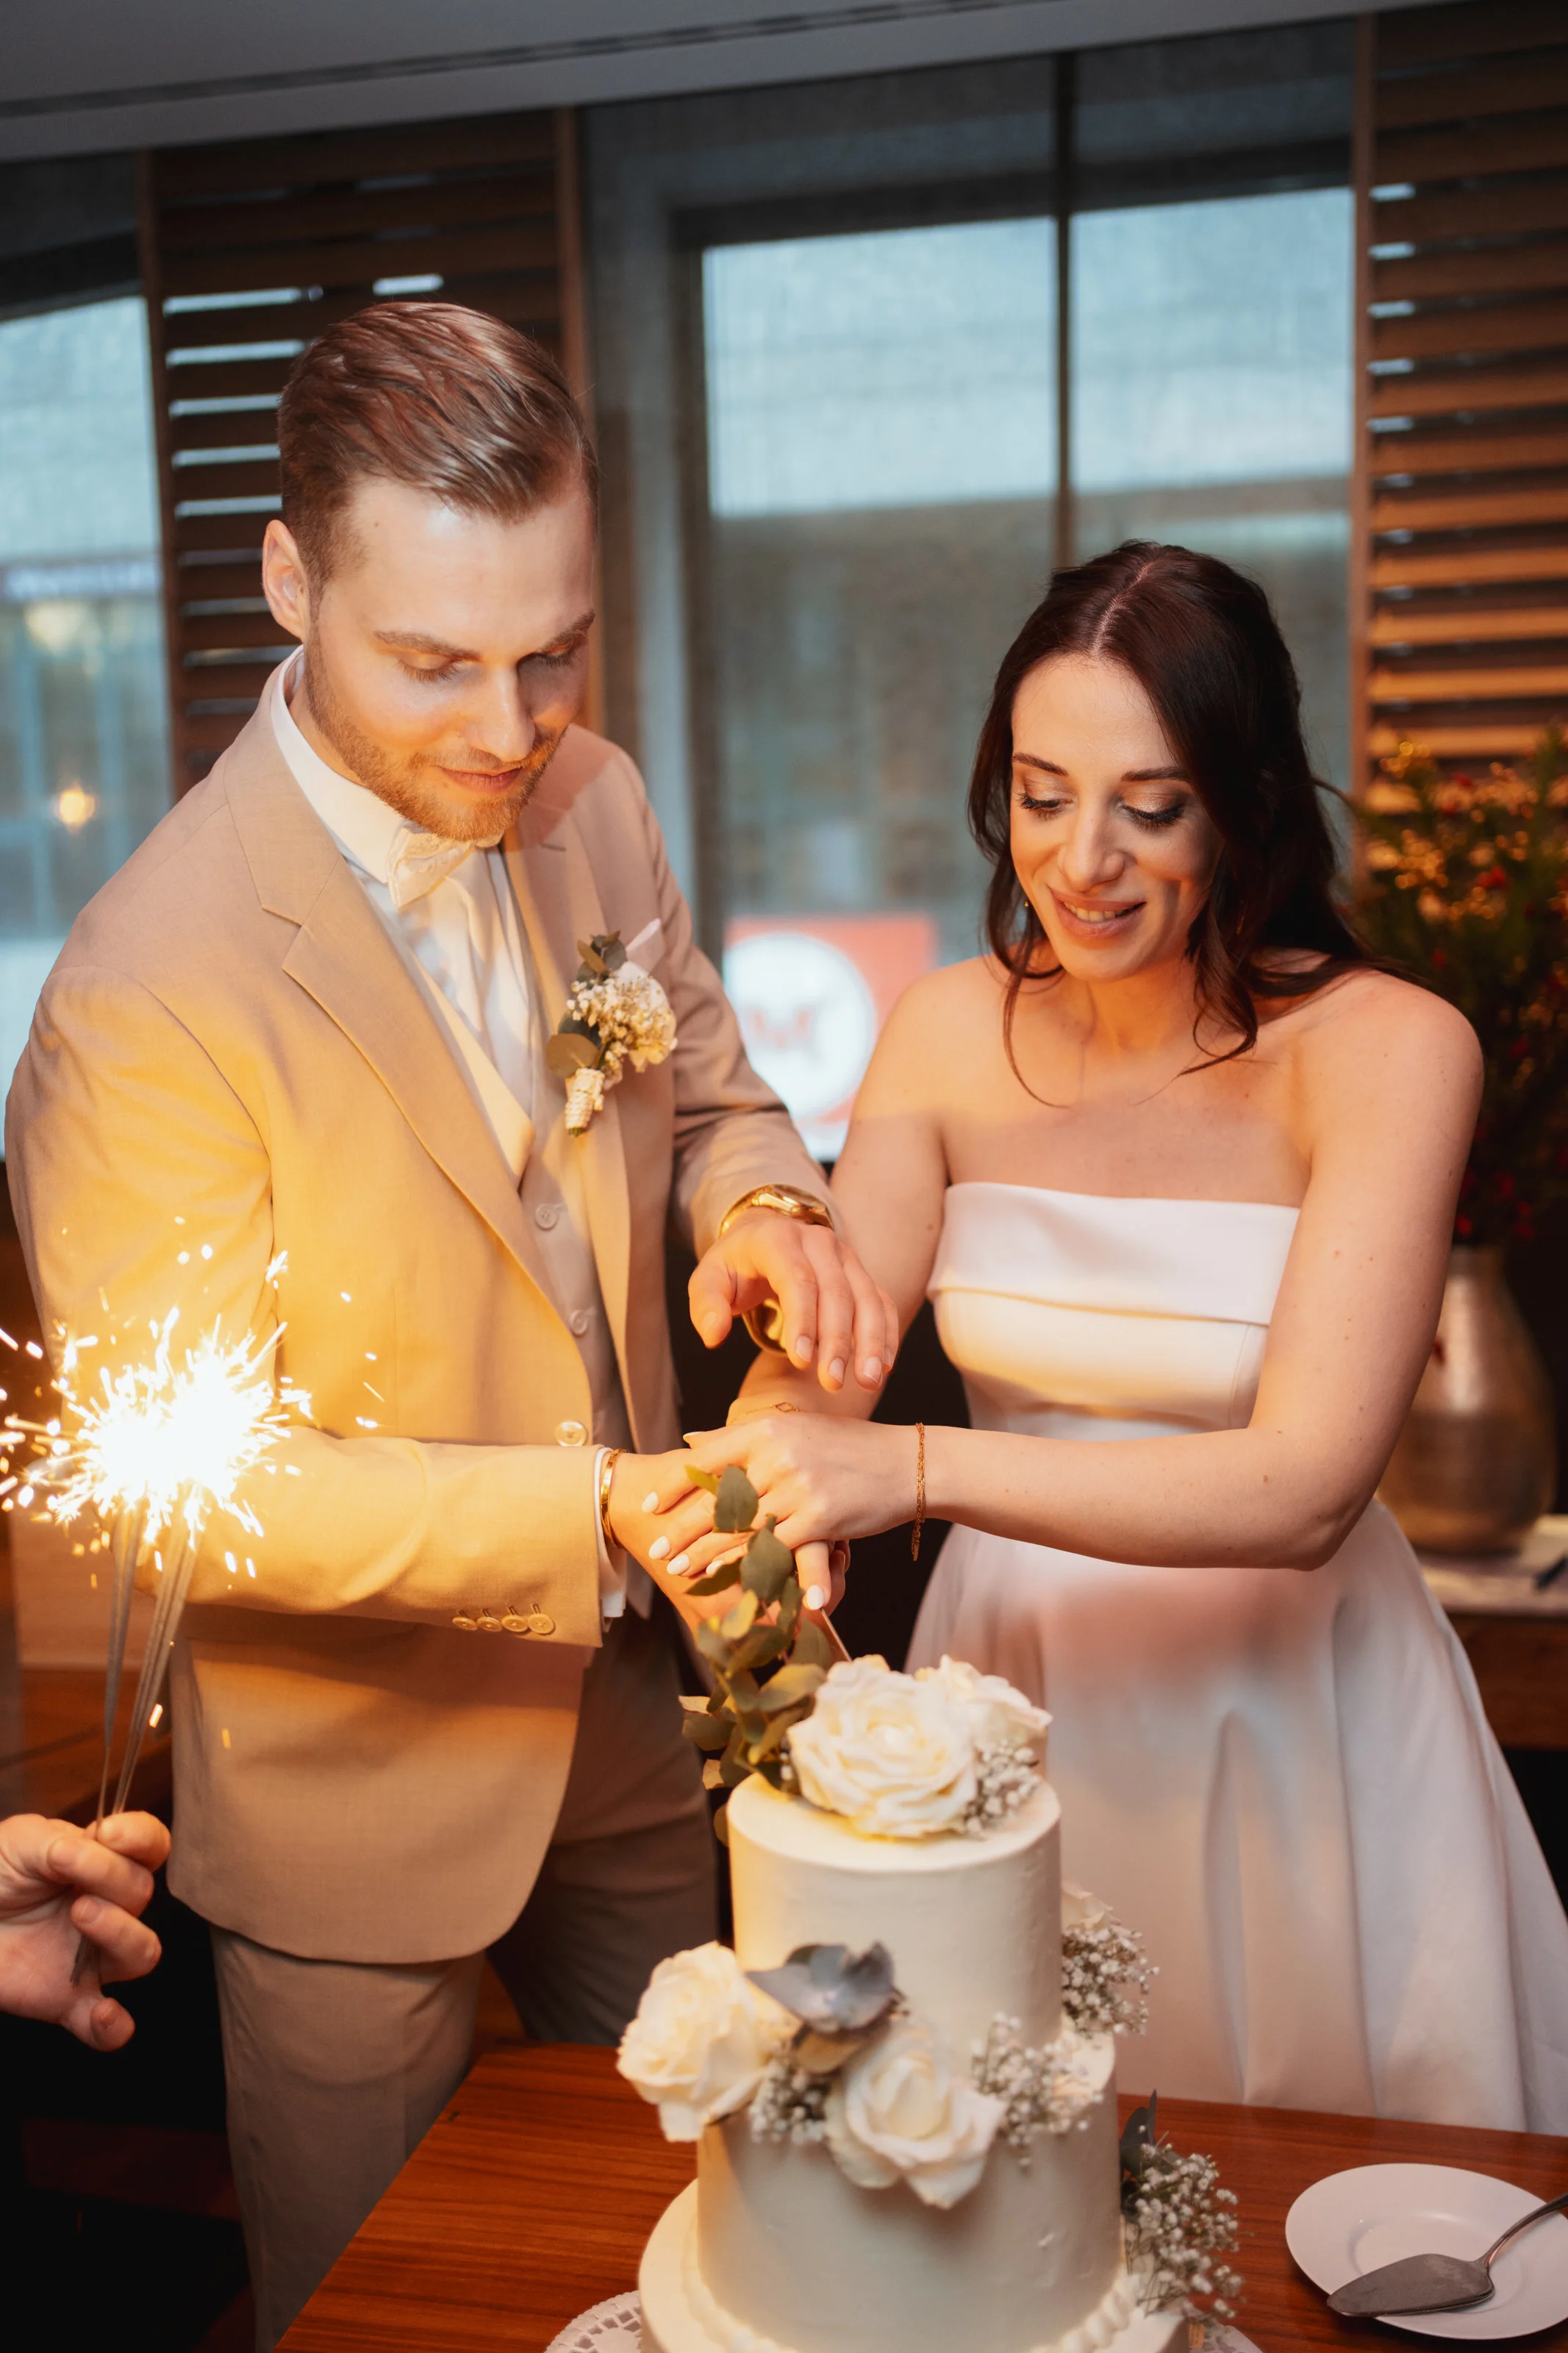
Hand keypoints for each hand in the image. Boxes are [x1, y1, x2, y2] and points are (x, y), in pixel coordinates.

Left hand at [0, 1811, 169, 2048]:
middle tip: (71, 1877)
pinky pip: (106, 2030)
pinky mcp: (66, 2003)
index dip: (142, 1839)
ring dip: (122, 1932)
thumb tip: (95, 1845)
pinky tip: (105, 2012)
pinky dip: (114, 2027)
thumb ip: (58, 1840)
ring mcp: (90, 1959)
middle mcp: (106, 1909)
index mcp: (99, 1864)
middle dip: (114, 1879)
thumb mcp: (20, 1840)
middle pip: (143, 1893)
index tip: (109, 1834)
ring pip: (142, 1953)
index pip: (150, 1847)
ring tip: (80, 1915)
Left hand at [610, 1451, 850, 1625]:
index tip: (649, 1504)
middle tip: (657, 1548)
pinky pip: (770, 1546)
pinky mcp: (819, 1519)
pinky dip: (741, 1562)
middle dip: (682, 1527)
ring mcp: (799, 1487)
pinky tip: (720, 1573)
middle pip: (717, 1499)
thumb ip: (741, 1436)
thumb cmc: (847, 1447)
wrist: (905, 1464)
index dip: (674, 1484)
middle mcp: (780, 1454)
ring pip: (738, 1527)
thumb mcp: (794, 1428)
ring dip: (703, 1552)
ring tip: (678, 1567)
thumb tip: (690, 1441)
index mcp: (769, 1428)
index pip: (707, 1457)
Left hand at [688, 1211, 897, 1392]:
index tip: (801, 1361)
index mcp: (778, 1239)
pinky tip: (882, 1366)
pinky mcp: (861, 1274)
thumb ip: (707, 1305)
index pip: (797, 1278)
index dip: (803, 1320)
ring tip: (867, 1381)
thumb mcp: (708, 1278)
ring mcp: (846, 1257)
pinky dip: (885, 1334)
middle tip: (833, 1383)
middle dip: (837, 1340)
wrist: (764, 1235)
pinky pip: (882, 1302)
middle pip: (837, 1291)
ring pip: (867, 1297)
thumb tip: (713, 1336)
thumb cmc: (735, 1265)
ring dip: (870, 1341)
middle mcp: (819, 1242)